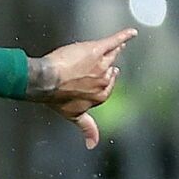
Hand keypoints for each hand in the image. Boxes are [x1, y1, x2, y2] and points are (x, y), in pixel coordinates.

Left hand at [26, 28, 135, 148]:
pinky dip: (124, 36)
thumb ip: (87, 127)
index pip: (108, 85)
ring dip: (115, 50)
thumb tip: (93, 145)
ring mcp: (102, 64)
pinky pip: (114, 41)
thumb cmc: (56, 98)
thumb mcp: (73, 115)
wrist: (46, 81)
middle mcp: (104, 80)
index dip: (105, 79)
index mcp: (100, 95)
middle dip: (107, 65)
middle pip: (110, 68)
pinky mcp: (97, 50)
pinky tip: (131, 33)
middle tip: (103, 61)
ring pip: (112, 55)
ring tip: (119, 45)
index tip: (106, 74)